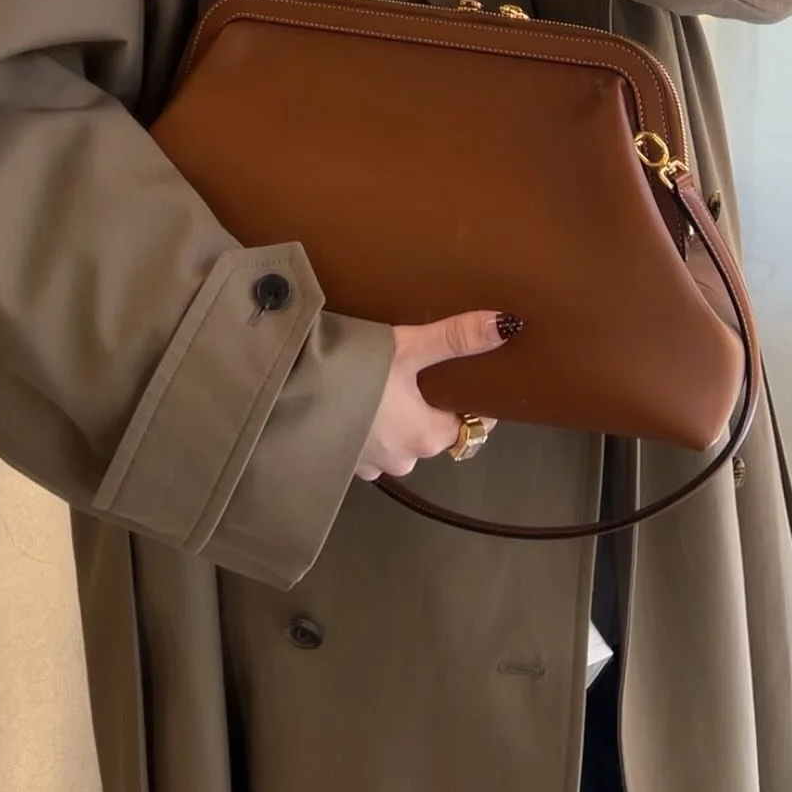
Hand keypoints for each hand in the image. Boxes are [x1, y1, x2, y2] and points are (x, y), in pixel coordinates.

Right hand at [355, 309, 507, 481]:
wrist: (284, 393)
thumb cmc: (354, 372)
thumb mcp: (408, 347)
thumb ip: (456, 338)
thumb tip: (507, 325)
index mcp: (427, 436)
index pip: (469, 425)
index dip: (471, 402)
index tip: (465, 376)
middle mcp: (403, 459)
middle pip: (431, 432)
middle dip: (428, 406)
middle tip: (417, 367)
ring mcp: (369, 466)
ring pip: (398, 439)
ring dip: (395, 417)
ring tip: (384, 379)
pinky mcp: (341, 462)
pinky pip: (367, 442)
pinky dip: (368, 424)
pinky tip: (356, 397)